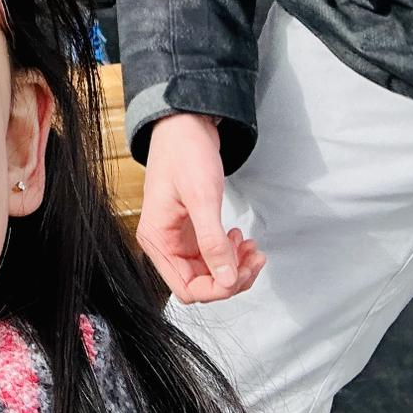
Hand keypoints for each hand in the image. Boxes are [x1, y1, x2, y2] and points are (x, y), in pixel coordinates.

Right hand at [135, 112, 264, 302]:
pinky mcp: (190, 228)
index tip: (241, 274)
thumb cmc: (185, 153)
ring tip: (252, 248)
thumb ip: (213, 242)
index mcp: (158, 239)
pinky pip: (212, 254)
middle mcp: (164, 243)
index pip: (187, 288)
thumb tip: (227, 280)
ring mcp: (177, 236)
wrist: (185, 123)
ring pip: (209, 271)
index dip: (217, 288)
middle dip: (231, 278)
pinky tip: (240, 238)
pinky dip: (230, 252)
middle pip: (200, 284)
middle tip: (254, 259)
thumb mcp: (202, 198)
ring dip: (234, 266)